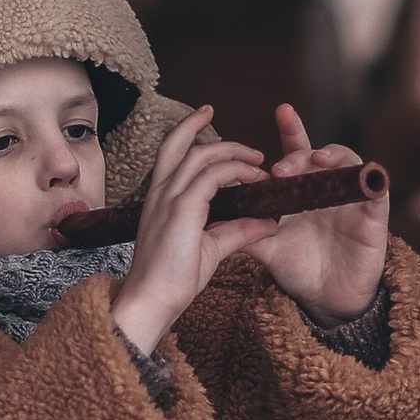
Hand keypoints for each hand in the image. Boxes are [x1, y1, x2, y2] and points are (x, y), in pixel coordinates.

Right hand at [106, 108, 274, 354]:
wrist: (152, 301)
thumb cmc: (172, 280)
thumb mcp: (212, 248)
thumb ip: (237, 231)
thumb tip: (268, 222)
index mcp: (161, 200)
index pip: (171, 155)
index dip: (187, 134)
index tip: (206, 119)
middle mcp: (161, 194)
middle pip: (178, 145)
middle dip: (199, 125)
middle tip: (222, 118)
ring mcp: (169, 199)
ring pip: (201, 156)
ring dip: (232, 152)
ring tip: (256, 159)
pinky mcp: (182, 209)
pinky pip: (213, 176)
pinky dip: (237, 172)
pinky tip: (256, 179)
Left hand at [251, 102, 388, 318]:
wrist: (327, 300)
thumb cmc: (299, 268)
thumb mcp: (267, 248)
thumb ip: (244, 229)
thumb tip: (212, 214)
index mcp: (302, 190)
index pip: (297, 153)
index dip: (292, 130)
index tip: (282, 111)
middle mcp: (328, 188)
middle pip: (321, 154)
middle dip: (302, 152)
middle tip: (281, 168)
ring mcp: (352, 200)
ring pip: (350, 164)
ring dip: (334, 158)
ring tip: (316, 162)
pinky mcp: (374, 217)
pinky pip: (378, 192)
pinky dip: (371, 181)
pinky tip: (363, 176)